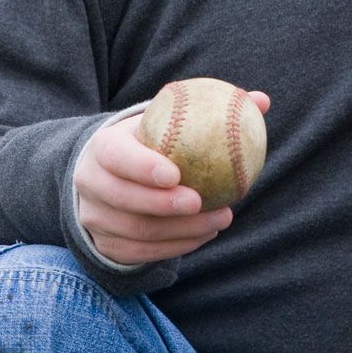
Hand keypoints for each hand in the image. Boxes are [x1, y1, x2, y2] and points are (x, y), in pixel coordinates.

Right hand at [74, 92, 270, 263]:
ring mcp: (93, 218)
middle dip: (164, 205)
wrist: (112, 171)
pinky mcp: (103, 244)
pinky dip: (173, 248)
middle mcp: (90, 184)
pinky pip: (138, 252)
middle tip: (202, 202)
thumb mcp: (170, 119)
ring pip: (135, 231)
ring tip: (220, 220)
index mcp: (104, 147)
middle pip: (125, 200)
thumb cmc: (153, 138)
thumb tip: (261, 100)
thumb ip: (211, 109)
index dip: (143, 168)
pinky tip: (204, 236)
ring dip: (179, 231)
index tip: (178, 174)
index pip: (118, 158)